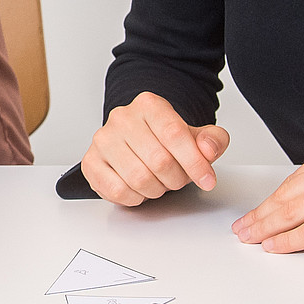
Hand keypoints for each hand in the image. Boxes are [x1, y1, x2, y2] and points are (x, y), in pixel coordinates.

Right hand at [79, 92, 231, 205]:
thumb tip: (208, 149)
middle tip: (178, 179)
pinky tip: (139, 189)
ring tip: (158, 182)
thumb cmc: (164, 142)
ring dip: (156, 190)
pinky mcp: (91, 162)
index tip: (207, 180)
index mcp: (149, 105)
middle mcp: (122, 118)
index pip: (175, 134)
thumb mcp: (196, 137)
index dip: (195, 162)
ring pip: (139, 179)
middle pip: (159, 160)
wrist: (136, 144)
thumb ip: (212, 140)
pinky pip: (118, 191)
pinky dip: (135, 198)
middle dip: (176, 179)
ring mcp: (103, 140)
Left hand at [233, 143, 303, 252]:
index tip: (253, 214)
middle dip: (260, 216)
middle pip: (286, 198)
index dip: (267, 202)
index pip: (290, 183)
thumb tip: (292, 203)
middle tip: (243, 229)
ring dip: (267, 229)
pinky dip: (288, 241)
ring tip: (252, 239)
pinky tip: (275, 246)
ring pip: (292, 213)